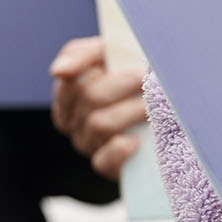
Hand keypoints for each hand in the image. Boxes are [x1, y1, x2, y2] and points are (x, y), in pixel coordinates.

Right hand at [50, 35, 146, 180]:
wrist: (163, 106)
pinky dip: (120, 150)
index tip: (128, 62)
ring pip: (101, 124)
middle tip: (151, 76)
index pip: (73, 77)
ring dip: (134, 110)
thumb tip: (58, 72)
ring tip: (156, 102)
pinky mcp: (106, 166)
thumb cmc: (132, 76)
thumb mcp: (109, 56)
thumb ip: (84, 55)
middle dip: (126, 84)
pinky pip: (104, 161)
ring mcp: (87, 144)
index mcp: (67, 93)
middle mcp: (72, 121)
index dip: (100, 68)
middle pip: (91, 97)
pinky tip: (137, 139)